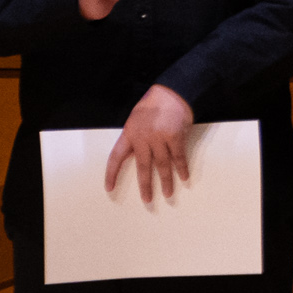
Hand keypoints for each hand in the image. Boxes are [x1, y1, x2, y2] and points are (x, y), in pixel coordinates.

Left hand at [104, 83, 196, 203]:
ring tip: (168, 194)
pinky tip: (183, 178)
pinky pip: (178, 157)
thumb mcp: (136, 119)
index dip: (111, 174)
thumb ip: (135, 137)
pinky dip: (181, 168)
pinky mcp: (175, 137)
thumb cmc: (154, 104)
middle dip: (145, 185)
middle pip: (143, 166)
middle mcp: (143, 138)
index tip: (109, 188)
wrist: (173, 92)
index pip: (116, 157)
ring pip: (162, 165)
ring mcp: (159, 138)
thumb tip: (134, 155)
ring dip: (166, 181)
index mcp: (129, 133)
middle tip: (147, 200)